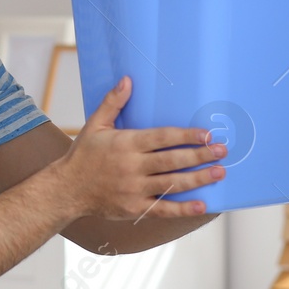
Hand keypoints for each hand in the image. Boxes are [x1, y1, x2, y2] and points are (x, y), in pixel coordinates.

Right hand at [52, 77, 224, 219]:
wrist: (67, 189)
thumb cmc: (83, 155)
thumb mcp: (95, 124)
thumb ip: (113, 102)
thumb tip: (128, 79)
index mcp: (126, 144)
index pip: (162, 138)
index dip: (186, 136)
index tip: (206, 134)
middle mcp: (132, 166)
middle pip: (172, 161)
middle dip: (200, 156)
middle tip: (222, 151)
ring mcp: (134, 189)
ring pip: (172, 184)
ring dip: (198, 179)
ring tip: (219, 173)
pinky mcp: (135, 208)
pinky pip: (163, 209)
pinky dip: (183, 208)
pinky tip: (203, 204)